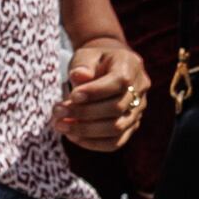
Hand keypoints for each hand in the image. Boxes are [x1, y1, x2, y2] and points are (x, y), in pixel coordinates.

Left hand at [56, 34, 148, 150]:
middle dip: (84, 113)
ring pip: (117, 129)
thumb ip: (83, 65)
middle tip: (58, 112)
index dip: (95, 92)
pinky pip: (116, 142)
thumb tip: (79, 76)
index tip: (71, 96)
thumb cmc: (94, 60)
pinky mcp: (131, 125)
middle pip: (117, 108)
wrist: (106, 66)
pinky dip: (93, 143)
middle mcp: (140, 89)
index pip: (119, 82)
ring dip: (86, 130)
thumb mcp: (86, 55)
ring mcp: (138, 109)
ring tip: (61, 126)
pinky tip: (73, 136)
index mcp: (131, 66)